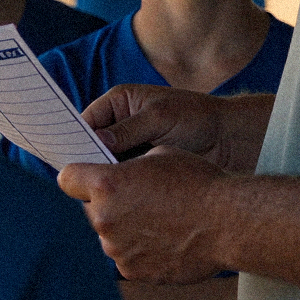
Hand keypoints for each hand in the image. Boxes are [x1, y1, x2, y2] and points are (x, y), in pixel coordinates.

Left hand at [58, 146, 234, 283]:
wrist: (228, 223)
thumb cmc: (198, 183)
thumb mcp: (161, 155)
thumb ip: (130, 167)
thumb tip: (120, 172)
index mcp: (106, 185)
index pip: (67, 179)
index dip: (78, 178)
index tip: (87, 179)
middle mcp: (104, 219)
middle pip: (89, 210)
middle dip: (106, 205)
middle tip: (138, 201)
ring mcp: (117, 250)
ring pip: (109, 236)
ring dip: (124, 229)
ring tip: (158, 222)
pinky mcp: (132, 272)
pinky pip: (126, 258)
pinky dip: (139, 251)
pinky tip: (165, 241)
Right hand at [82, 84, 272, 173]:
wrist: (227, 140)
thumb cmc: (196, 118)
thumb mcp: (160, 118)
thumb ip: (129, 129)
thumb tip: (98, 142)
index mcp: (119, 102)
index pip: (87, 121)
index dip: (76, 139)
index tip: (71, 158)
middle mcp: (119, 125)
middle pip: (91, 145)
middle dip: (89, 160)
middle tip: (86, 177)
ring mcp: (128, 147)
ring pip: (105, 164)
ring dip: (105, 176)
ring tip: (102, 190)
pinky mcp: (139, 167)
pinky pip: (121, 177)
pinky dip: (120, 186)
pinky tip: (119, 197)